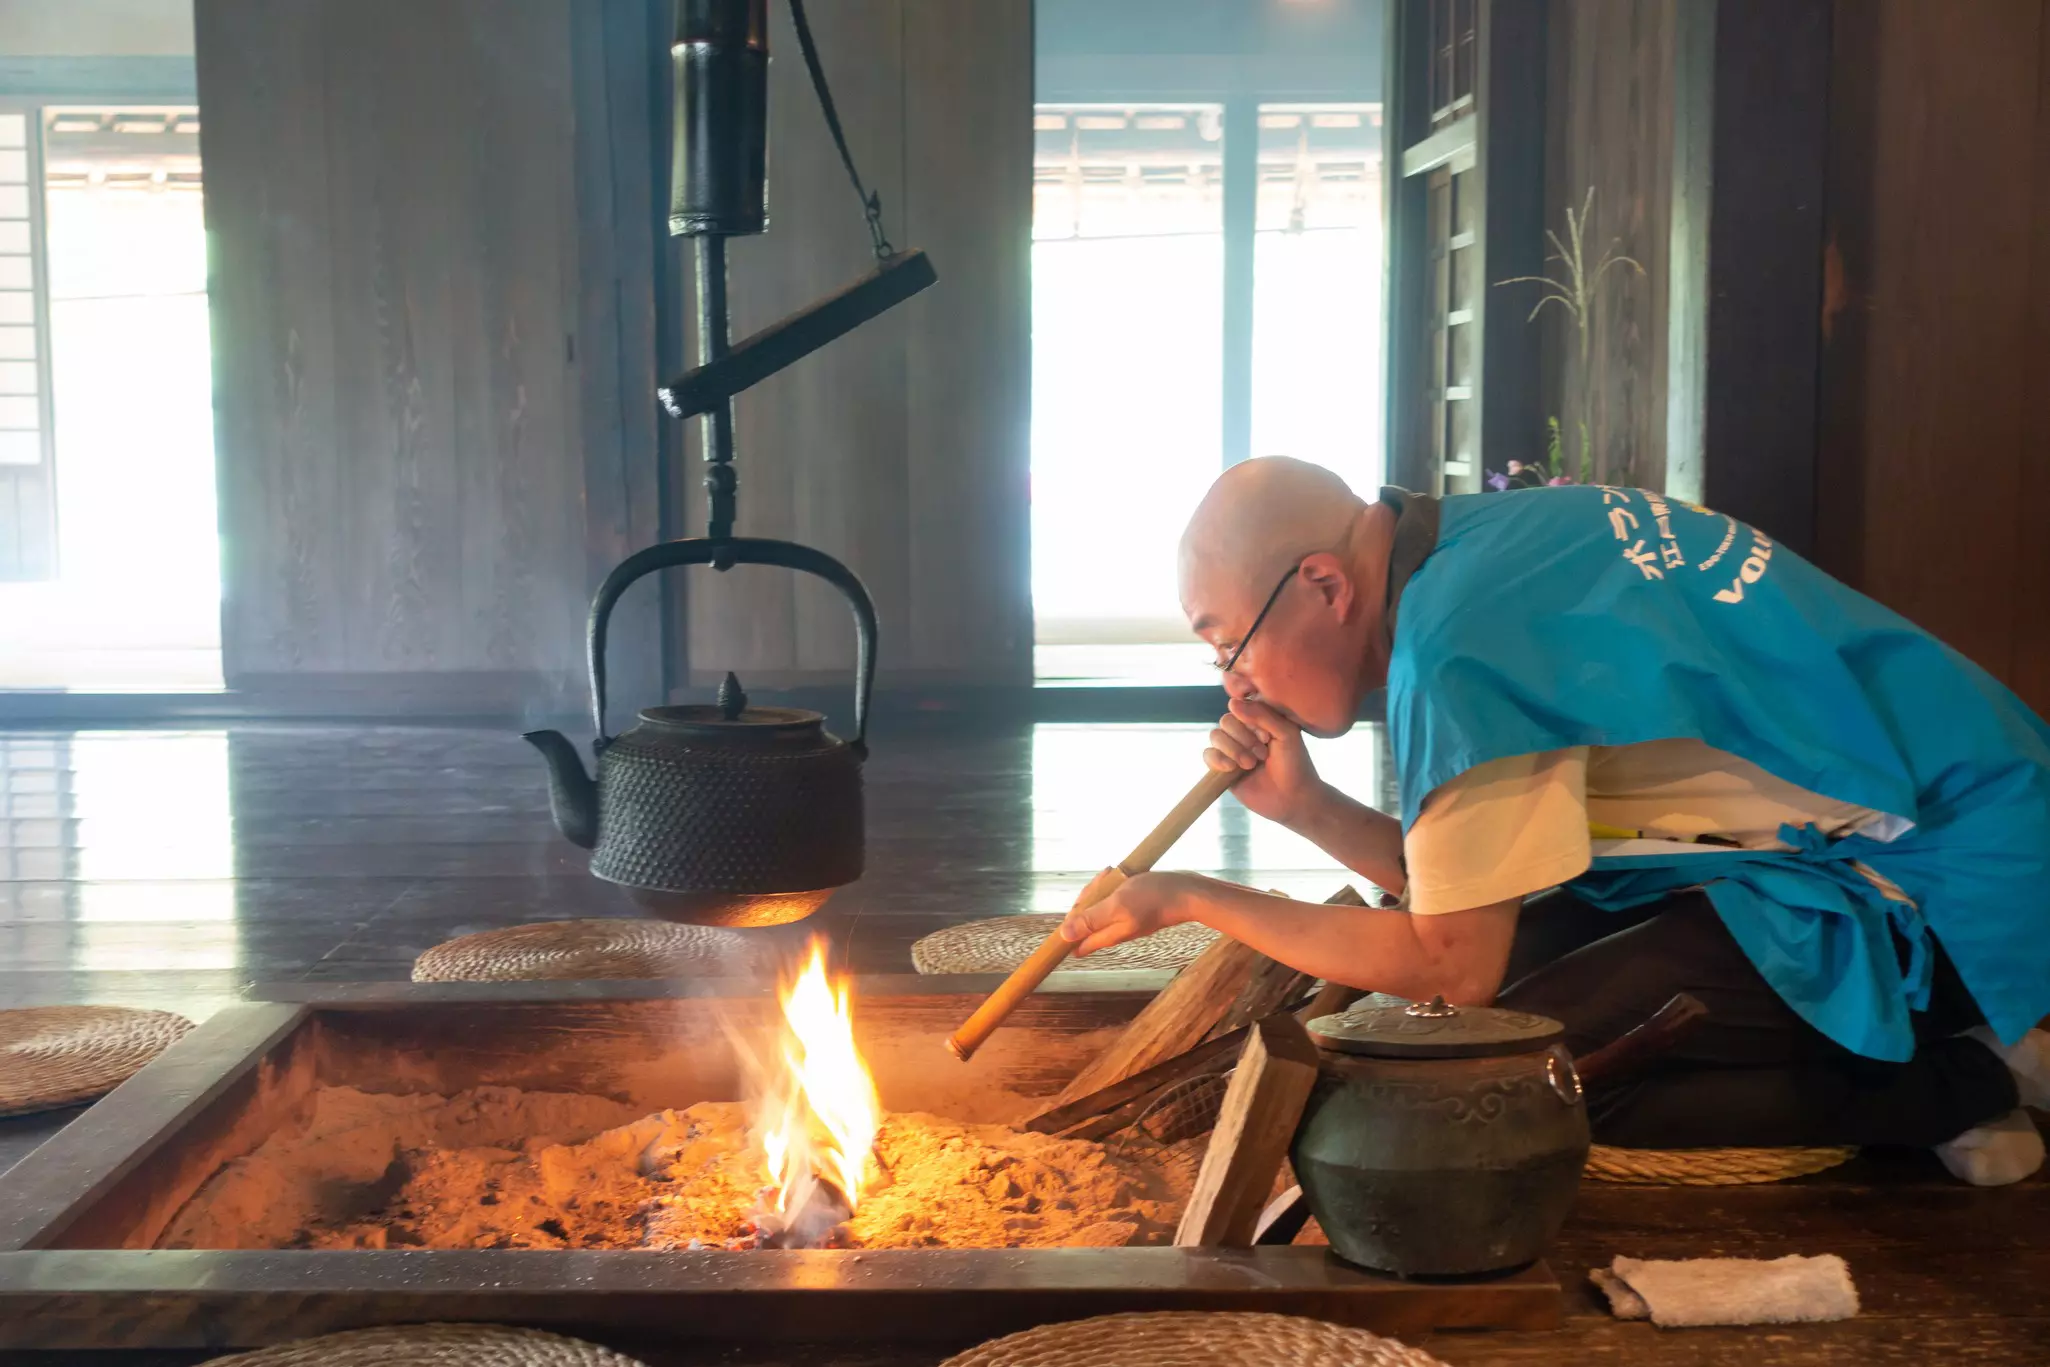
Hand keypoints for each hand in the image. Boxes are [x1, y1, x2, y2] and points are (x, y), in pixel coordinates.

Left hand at [1059, 871, 1193, 956]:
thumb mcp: (1116, 906)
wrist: (1187, 893)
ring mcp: (1125, 920)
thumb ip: (1091, 921)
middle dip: (1087, 898)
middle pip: (1086, 919)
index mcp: (1108, 934)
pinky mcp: (1134, 910)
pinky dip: (1112, 887)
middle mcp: (1114, 930)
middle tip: (1101, 880)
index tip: (1079, 904)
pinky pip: (1113, 900)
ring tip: (1110, 872)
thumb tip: (1065, 937)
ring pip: (1100, 906)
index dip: (1069, 925)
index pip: (1077, 941)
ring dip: (1100, 889)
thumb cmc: (1152, 898)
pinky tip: (1118, 874)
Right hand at [1205, 698, 1324, 826]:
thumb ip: (1262, 715)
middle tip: (1262, 755)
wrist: (1292, 798)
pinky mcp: (1223, 768)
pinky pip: (1208, 755)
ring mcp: (1232, 749)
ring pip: (1215, 736)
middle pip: (1226, 721)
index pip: (1241, 706)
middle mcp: (1243, 732)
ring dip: (1233, 750)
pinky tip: (1232, 769)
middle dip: (1243, 738)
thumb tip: (1232, 702)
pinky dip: (1218, 759)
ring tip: (1250, 765)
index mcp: (1259, 719)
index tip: (1268, 737)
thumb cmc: (1294, 763)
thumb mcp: (1286, 733)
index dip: (1250, 721)